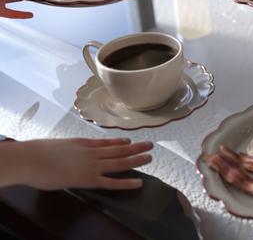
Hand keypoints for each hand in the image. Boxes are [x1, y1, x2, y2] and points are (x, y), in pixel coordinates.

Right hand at [12, 138, 152, 189]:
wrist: (31, 158)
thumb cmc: (36, 153)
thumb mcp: (57, 147)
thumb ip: (66, 150)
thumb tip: (65, 153)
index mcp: (83, 143)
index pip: (106, 143)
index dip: (119, 142)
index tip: (130, 140)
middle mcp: (91, 152)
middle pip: (119, 149)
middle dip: (135, 147)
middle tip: (150, 145)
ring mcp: (92, 165)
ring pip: (120, 161)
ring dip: (136, 159)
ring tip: (149, 157)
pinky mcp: (88, 179)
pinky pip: (111, 182)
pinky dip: (126, 182)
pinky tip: (138, 182)